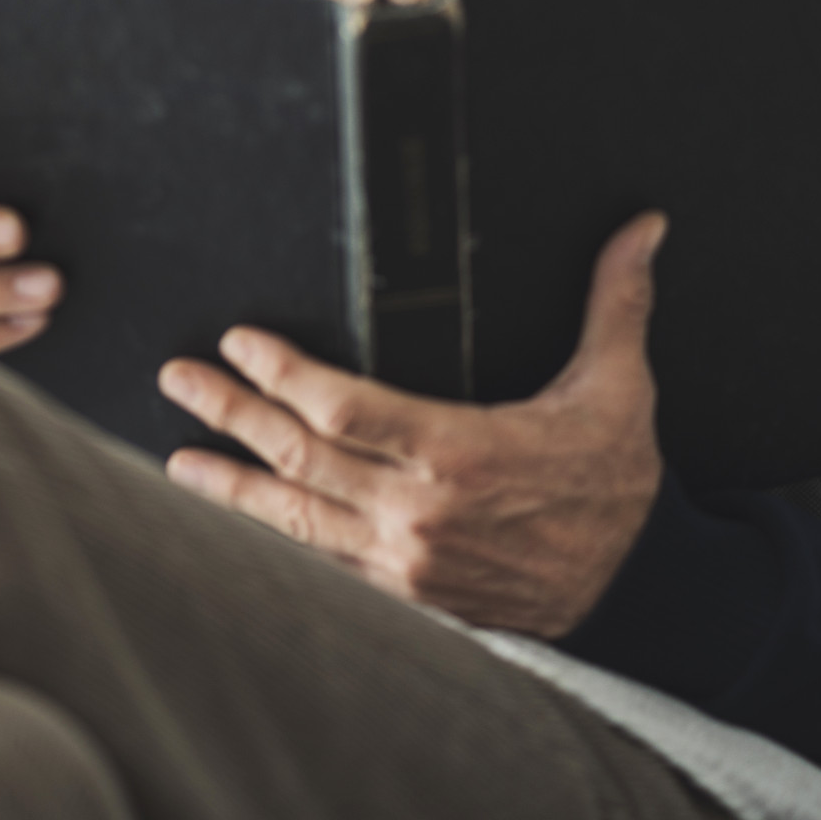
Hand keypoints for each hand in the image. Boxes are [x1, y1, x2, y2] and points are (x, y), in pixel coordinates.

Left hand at [157, 212, 667, 637]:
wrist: (636, 591)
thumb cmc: (617, 486)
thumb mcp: (620, 390)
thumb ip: (616, 303)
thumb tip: (642, 227)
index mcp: (461, 453)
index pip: (344, 408)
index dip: (283, 374)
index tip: (241, 342)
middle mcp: (419, 510)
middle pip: (301, 456)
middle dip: (232, 412)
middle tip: (179, 377)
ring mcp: (405, 559)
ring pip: (296, 517)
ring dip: (232, 482)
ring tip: (178, 457)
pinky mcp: (404, 592)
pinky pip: (321, 562)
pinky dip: (272, 536)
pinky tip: (236, 518)